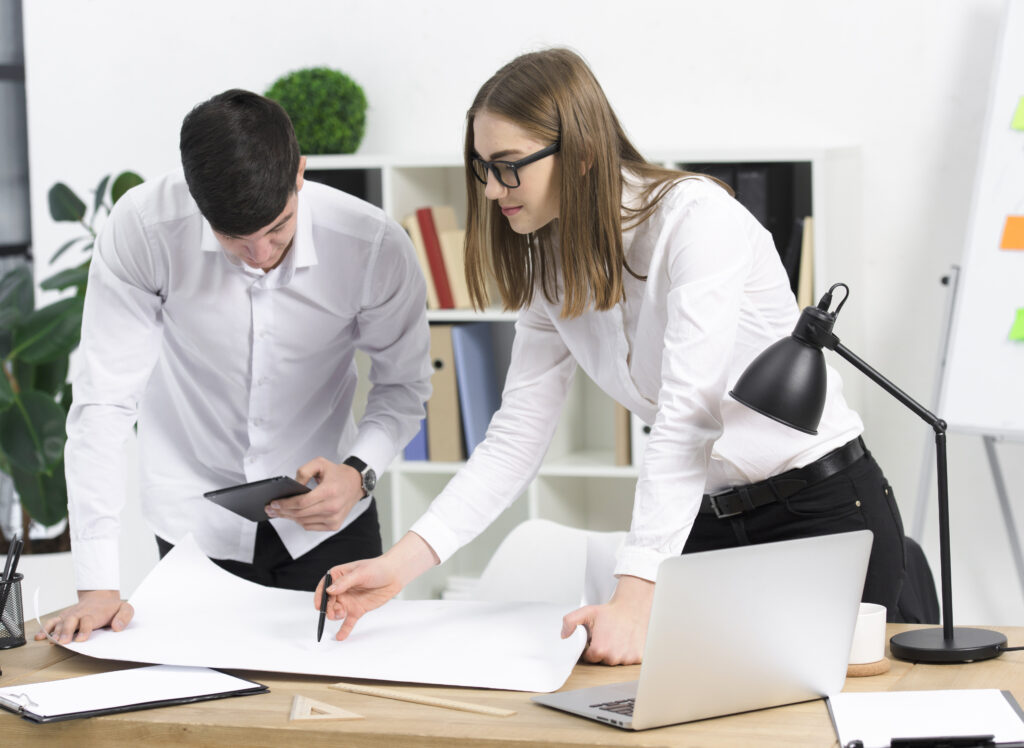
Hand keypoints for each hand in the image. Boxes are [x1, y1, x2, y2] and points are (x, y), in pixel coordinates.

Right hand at [35, 589, 133, 643]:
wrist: (101, 596)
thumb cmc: (112, 607)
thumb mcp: (125, 609)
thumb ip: (124, 617)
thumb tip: (117, 628)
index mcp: (95, 613)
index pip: (88, 620)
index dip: (84, 629)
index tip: (81, 639)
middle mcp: (80, 614)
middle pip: (71, 621)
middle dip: (67, 631)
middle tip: (63, 642)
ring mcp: (71, 615)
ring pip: (61, 622)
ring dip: (55, 632)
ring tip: (53, 641)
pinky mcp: (64, 617)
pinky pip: (52, 621)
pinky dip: (45, 629)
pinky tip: (40, 637)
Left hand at [265, 457, 362, 530]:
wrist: (355, 483)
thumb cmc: (337, 474)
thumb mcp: (320, 463)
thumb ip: (304, 471)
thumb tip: (293, 485)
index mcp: (329, 491)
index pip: (302, 502)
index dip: (285, 504)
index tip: (273, 503)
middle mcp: (333, 507)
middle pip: (300, 514)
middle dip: (282, 512)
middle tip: (270, 509)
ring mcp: (334, 518)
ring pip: (303, 522)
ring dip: (289, 517)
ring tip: (279, 512)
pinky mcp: (334, 525)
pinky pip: (310, 526)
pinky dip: (300, 521)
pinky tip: (294, 515)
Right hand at [315, 532, 438, 640]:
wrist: (394, 575)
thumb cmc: (377, 568)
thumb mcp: (360, 573)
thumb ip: (344, 582)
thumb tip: (329, 591)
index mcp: (338, 576)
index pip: (324, 587)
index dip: (319, 597)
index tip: (319, 605)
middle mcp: (341, 590)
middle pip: (328, 602)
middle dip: (328, 608)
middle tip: (333, 612)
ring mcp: (348, 600)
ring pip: (336, 612)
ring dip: (335, 616)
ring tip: (341, 615)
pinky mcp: (357, 610)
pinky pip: (348, 622)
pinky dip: (343, 629)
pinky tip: (340, 636)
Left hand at [559, 575, 653, 664]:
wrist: (633, 607)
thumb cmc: (611, 611)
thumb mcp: (586, 612)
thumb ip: (570, 622)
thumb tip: (563, 636)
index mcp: (599, 650)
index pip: (590, 658)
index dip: (591, 648)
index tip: (596, 639)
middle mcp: (613, 657)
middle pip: (603, 661)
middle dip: (603, 650)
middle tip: (607, 636)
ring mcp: (627, 659)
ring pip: (616, 661)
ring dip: (616, 653)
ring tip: (617, 637)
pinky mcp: (638, 658)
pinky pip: (630, 660)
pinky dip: (628, 653)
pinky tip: (626, 641)